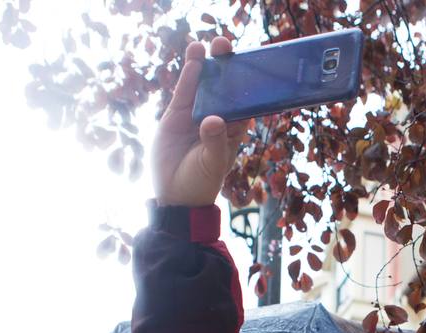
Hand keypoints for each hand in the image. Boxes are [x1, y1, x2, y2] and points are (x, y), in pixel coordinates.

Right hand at [153, 37, 251, 206]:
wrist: (174, 195)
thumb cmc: (201, 182)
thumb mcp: (212, 163)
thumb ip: (214, 142)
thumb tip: (213, 120)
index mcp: (234, 129)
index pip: (244, 101)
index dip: (247, 82)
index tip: (250, 62)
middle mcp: (217, 118)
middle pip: (223, 88)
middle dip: (225, 66)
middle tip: (225, 45)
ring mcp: (195, 114)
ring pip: (202, 85)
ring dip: (205, 65)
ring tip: (207, 43)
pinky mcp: (176, 115)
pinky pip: (184, 91)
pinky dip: (188, 76)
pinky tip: (193, 58)